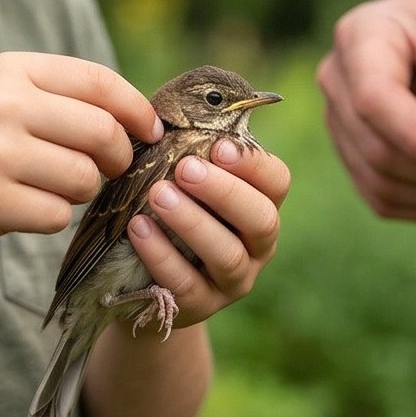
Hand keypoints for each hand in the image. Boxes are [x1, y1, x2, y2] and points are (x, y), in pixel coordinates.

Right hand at [0, 52, 161, 250]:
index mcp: (9, 69)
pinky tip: (24, 208)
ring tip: (49, 186)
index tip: (150, 131)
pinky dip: (52, 216)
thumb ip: (54, 95)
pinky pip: (57, 214)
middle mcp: (3, 105)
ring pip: (83, 177)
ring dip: (80, 189)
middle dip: (118, 157)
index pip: (98, 81)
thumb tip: (134, 118)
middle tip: (109, 169)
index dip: (135, 109)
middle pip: (102, 132)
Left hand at [127, 139, 290, 327]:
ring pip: (228, 255)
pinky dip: (162, 255)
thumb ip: (181, 143)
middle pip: (261, 219)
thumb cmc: (163, 205)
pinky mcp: (201, 306)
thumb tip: (168, 110)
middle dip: (225, 192)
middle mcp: (257, 244)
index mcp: (258, 202)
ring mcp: (234, 280)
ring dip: (193, 222)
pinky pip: (187, 285)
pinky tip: (139, 229)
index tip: (218, 145)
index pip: (276, 181)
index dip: (252, 164)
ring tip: (158, 195)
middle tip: (185, 168)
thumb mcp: (175, 173)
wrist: (140, 275)